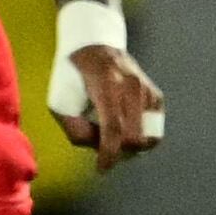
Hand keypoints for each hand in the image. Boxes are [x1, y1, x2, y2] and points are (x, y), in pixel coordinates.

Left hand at [60, 46, 164, 167]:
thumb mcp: (60, 101)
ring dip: (130, 147)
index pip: (114, 127)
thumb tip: (100, 148)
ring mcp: (147, 90)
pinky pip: (153, 130)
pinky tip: (124, 129)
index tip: (102, 169)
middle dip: (119, 151)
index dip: (109, 154)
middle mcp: (132, 85)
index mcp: (105, 84)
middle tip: (102, 148)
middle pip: (134, 137)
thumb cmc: (72, 76)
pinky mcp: (156, 96)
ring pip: (149, 137)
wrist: (95, 45)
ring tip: (113, 140)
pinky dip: (140, 137)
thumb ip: (75, 129)